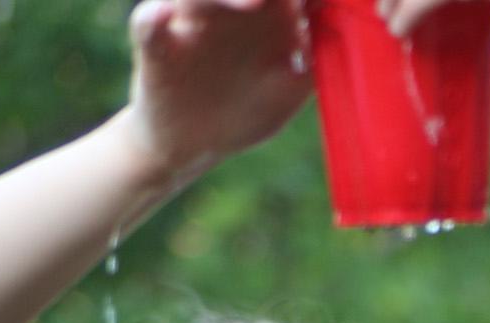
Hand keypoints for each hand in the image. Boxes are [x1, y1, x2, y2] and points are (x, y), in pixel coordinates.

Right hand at [125, 0, 308, 178]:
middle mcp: (225, 6)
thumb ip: (313, 66)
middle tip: (289, 1)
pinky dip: (153, 21)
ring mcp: (188, 23)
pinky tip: (161, 17)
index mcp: (264, 11)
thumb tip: (342, 43)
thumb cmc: (247, 110)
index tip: (324, 3)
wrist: (191, 143)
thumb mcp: (289, 90)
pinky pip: (147, 26)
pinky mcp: (155, 47)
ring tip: (252, 3)